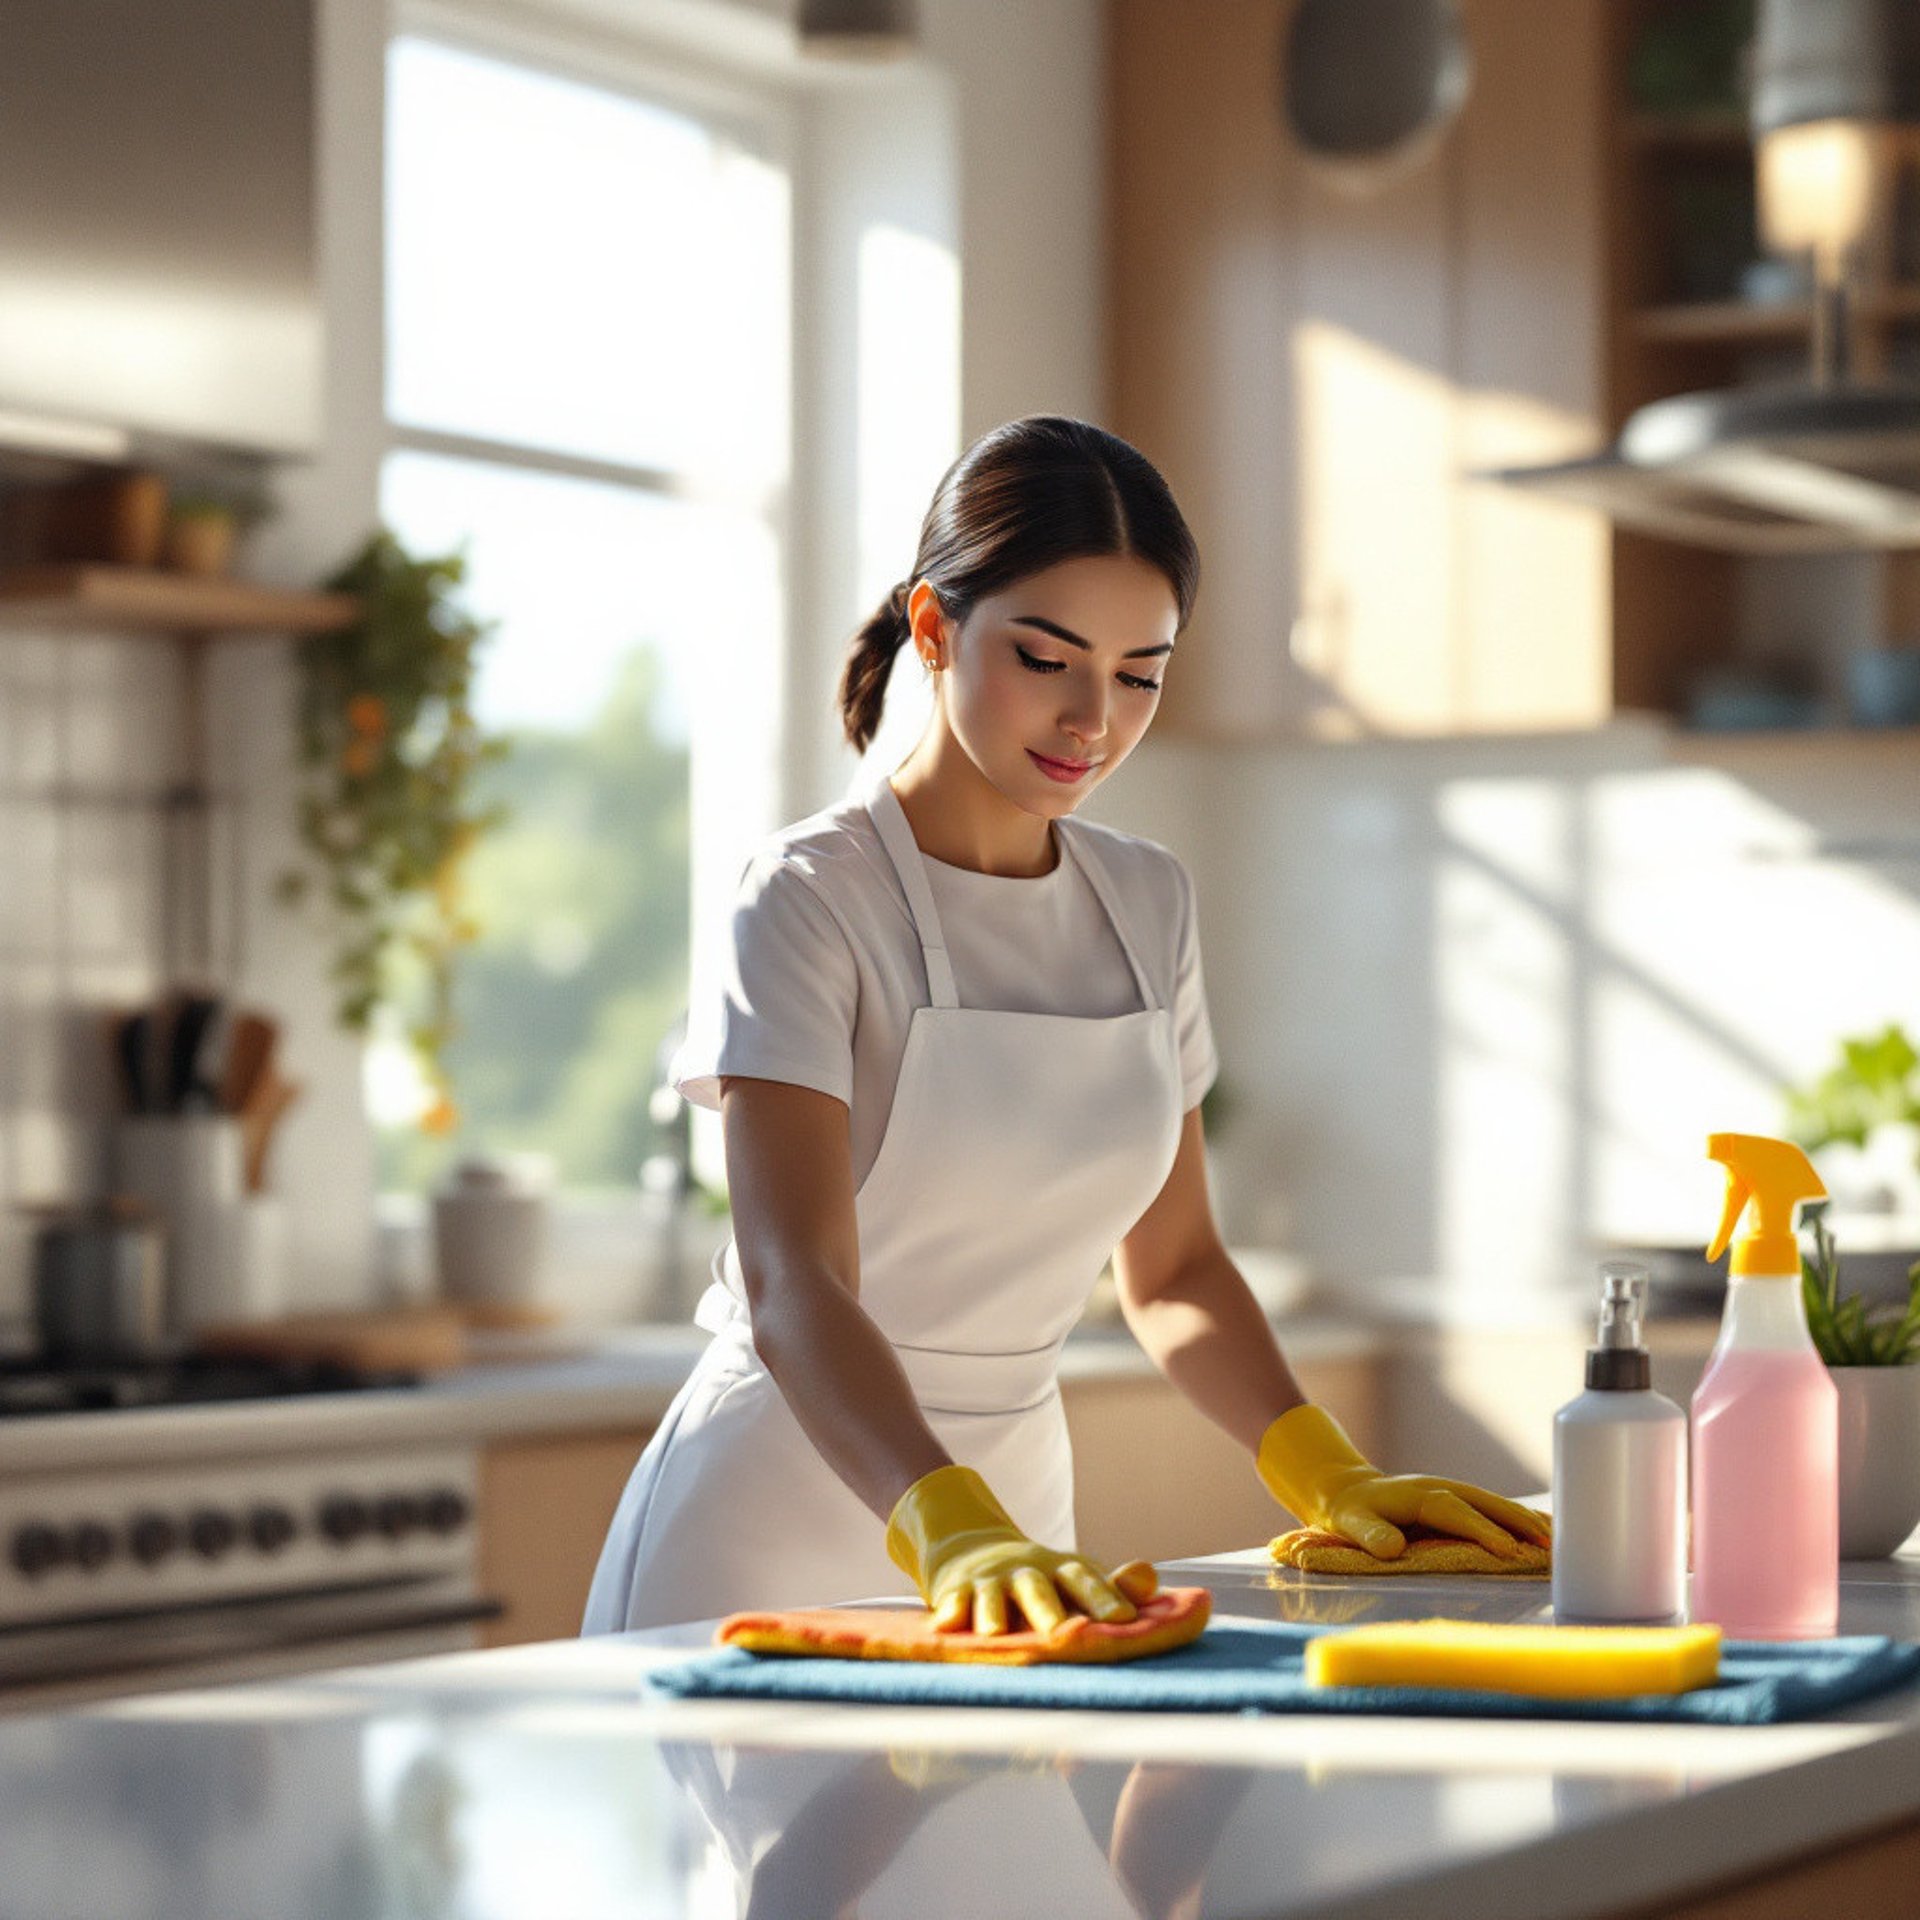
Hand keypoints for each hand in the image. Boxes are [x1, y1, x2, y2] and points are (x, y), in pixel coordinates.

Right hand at [886, 1464, 1158, 1633]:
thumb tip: (1150, 1578)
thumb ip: (1114, 1586)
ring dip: (994, 1611)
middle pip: (1037, 1586)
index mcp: (1060, 1570)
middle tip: (1060, 1633)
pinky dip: (949, 1611)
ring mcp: (989, 1581)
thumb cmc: (1040, 1580)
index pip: (1084, 1578)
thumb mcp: (1075, 1578)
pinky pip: (952, 1600)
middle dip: (1047, 1609)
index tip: (1124, 1619)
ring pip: (992, 1594)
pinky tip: (945, 1626)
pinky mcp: (956, 1591)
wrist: (973, 1548)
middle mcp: (1025, 1572)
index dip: (1103, 1597)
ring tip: (995, 1632)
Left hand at [1255, 1405, 1550, 1561]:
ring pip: (1495, 1504)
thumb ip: (1370, 1534)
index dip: (1481, 1530)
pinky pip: (1493, 1508)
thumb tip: (1393, 1548)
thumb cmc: (1351, 1512)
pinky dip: (1520, 1518)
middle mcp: (1441, 1489)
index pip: (1455, 1512)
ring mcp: (1453, 1492)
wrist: (1348, 1489)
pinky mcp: (1459, 1500)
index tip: (1508, 1550)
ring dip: (1525, 1520)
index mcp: (1419, 1496)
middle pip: (1485, 1503)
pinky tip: (1546, 1530)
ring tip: (1558, 1542)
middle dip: (1518, 1522)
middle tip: (1549, 1546)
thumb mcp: (1351, 1523)